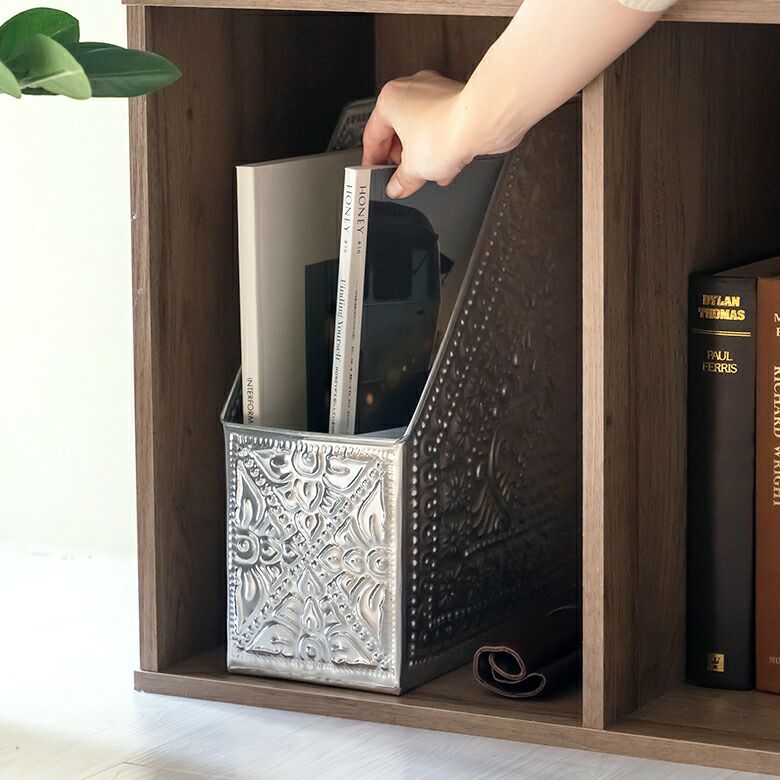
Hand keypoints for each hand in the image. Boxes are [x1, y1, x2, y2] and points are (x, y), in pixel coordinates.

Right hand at [362, 70, 475, 199]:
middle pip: (398, 132)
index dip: (372, 160)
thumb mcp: (414, 169)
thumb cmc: (446, 130)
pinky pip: (442, 129)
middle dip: (400, 159)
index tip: (373, 173)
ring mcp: (436, 94)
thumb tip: (397, 187)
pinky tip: (446, 167)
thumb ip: (402, 181)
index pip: (372, 135)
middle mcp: (412, 91)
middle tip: (400, 179)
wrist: (484, 122)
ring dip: (422, 155)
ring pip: (421, 130)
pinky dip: (442, 148)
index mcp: (390, 100)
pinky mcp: (458, 102)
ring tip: (425, 175)